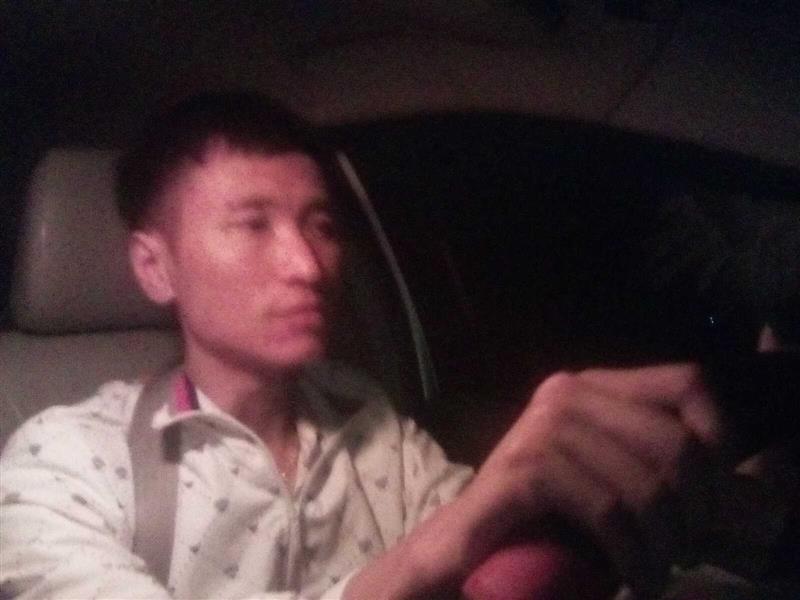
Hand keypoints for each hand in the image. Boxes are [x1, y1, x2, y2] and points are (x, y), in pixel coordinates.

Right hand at [472, 363, 721, 595]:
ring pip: (646, 484)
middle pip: (676, 442)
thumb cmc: (541, 517)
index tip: (716, 498)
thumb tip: (734, 482)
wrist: (461, 546)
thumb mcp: (608, 479)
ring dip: (664, 544)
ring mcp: (541, 428)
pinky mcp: (523, 470)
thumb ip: (654, 464)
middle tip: (685, 551)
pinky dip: (630, 553)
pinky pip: (606, 509)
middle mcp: (566, 394)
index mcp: (591, 386)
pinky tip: (633, 577)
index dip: (721, 439)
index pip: (688, 383)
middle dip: (696, 511)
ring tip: (657, 572)